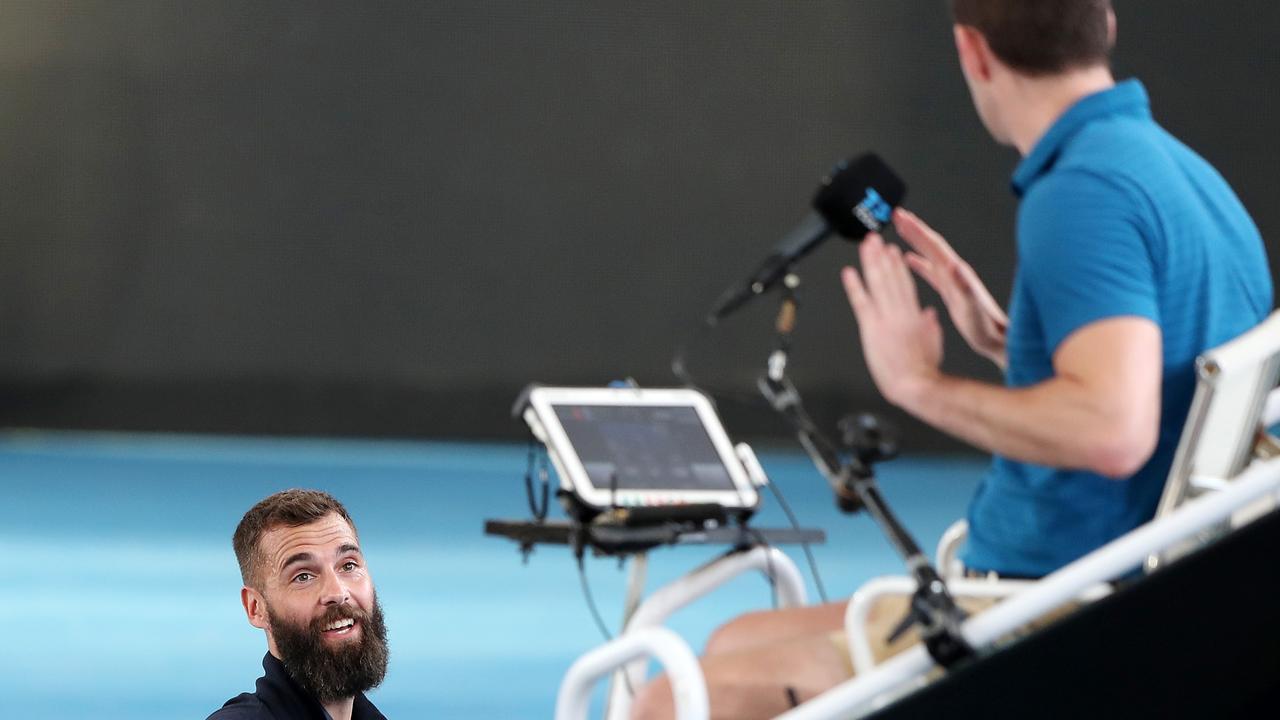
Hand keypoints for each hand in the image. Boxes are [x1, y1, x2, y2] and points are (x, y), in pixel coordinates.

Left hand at [842, 233, 942, 409]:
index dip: (897, 265)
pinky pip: (861, 302)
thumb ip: (929, 325)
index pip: (904, 284)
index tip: (892, 250)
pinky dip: (855, 286)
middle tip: (874, 238)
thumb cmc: (924, 369)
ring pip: (877, 284)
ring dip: (870, 262)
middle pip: (889, 277)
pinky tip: (849, 273)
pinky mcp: (872, 329)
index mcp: (914, 316)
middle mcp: (899, 312)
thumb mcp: (933, 342)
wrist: (915, 384)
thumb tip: (929, 314)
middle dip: (881, 256)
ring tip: (865, 246)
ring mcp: (885, 319)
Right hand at [894, 209, 1008, 368]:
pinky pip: (930, 271)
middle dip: (913, 228)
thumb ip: (964, 286)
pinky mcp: (950, 290)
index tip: (901, 217)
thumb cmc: (985, 327)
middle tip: (897, 215)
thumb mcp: (973, 308)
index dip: (916, 230)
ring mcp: (952, 280)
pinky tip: (910, 260)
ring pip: (929, 255)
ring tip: (901, 230)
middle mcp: (954, 273)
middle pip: (930, 244)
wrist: (997, 339)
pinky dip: (919, 263)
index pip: (933, 245)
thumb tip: (954, 266)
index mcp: (956, 274)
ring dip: (915, 241)